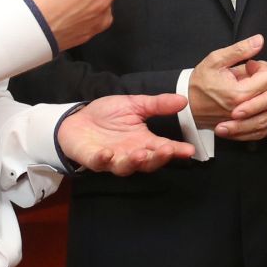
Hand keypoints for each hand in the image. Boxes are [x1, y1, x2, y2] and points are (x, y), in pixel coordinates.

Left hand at [59, 94, 196, 172]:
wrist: (77, 118)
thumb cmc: (107, 115)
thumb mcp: (134, 104)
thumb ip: (158, 105)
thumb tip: (183, 100)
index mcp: (143, 141)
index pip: (162, 148)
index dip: (177, 151)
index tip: (189, 150)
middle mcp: (130, 153)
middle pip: (148, 163)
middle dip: (158, 158)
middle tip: (167, 150)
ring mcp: (112, 159)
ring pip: (126, 167)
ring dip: (134, 162)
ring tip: (141, 154)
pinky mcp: (93, 159)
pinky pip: (99, 163)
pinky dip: (104, 160)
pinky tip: (108, 153)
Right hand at [186, 36, 266, 128]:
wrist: (186, 104)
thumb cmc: (198, 83)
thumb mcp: (216, 60)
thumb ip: (240, 50)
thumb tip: (259, 40)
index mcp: (239, 93)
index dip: (261, 68)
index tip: (250, 67)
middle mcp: (243, 110)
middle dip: (264, 80)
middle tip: (249, 76)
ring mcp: (242, 121)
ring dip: (262, 94)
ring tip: (247, 86)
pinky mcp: (241, 127)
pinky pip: (259, 117)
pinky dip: (258, 107)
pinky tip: (247, 98)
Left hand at [216, 64, 266, 140]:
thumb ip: (254, 67)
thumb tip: (243, 66)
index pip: (266, 99)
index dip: (249, 107)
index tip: (234, 111)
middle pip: (263, 117)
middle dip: (241, 124)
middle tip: (223, 126)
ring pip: (262, 128)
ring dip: (241, 132)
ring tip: (224, 132)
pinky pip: (264, 134)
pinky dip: (248, 136)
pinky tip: (234, 135)